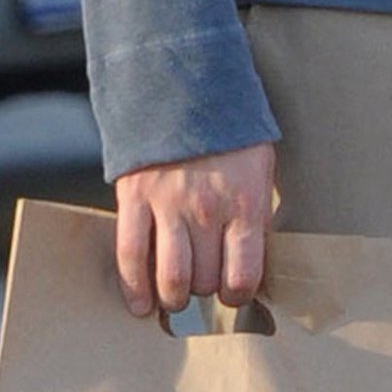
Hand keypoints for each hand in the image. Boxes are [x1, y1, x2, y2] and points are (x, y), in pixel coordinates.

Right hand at [113, 140, 276, 316]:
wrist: (187, 85)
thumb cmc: (231, 134)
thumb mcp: (261, 169)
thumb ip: (256, 216)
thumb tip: (252, 265)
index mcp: (245, 203)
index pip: (243, 275)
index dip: (238, 295)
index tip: (232, 293)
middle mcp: (207, 210)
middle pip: (205, 280)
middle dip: (205, 291)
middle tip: (203, 283)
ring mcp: (168, 205)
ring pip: (170, 277)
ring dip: (174, 297)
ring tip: (175, 297)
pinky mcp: (135, 197)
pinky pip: (131, 254)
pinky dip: (134, 287)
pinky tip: (140, 305)